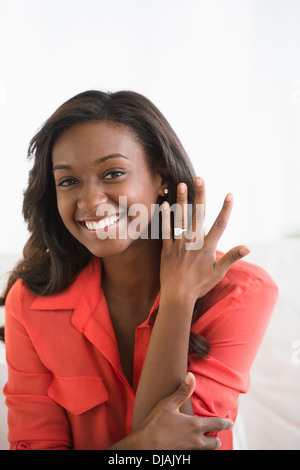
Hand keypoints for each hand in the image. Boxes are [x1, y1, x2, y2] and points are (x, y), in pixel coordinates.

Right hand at [137, 372, 232, 449]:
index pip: (217, 424)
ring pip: (206, 451)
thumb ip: (182, 391)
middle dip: (216, 438)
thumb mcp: (168, 405)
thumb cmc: (156, 424)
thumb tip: (191, 376)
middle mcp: (196, 441)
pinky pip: (195, 454)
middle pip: (215, 443)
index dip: (226, 424)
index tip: (230, 423)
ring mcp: (191, 450)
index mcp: (195, 426)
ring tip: (202, 439)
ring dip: (207, 445)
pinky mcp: (184, 456)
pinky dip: (196, 449)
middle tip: (214, 434)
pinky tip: (188, 444)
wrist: (145, 447)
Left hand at [160, 177, 249, 304]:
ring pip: (180, 219)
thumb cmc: (200, 286)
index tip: (230, 194)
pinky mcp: (166, 250)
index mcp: (207, 247)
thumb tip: (247, 247)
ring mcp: (179, 245)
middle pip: (198, 215)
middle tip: (200, 178)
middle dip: (200, 195)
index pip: (220, 224)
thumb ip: (231, 257)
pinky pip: (165, 231)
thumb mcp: (218, 273)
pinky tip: (164, 204)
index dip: (225, 209)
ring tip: (181, 184)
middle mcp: (193, 242)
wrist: (178, 297)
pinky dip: (165, 218)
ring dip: (181, 200)